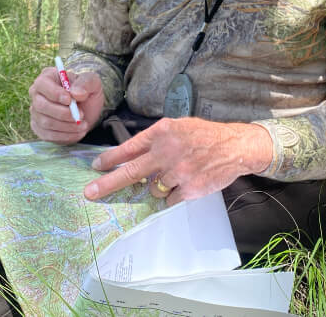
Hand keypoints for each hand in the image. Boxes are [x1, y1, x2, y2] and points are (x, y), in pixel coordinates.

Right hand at [29, 67, 104, 144]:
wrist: (88, 109)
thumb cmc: (87, 91)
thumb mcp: (92, 82)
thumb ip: (85, 83)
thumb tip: (75, 93)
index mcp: (47, 77)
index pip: (42, 84)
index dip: (54, 93)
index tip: (69, 100)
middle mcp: (37, 94)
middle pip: (40, 105)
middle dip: (62, 113)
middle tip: (81, 115)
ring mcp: (36, 112)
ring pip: (45, 122)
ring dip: (67, 126)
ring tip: (84, 125)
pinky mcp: (39, 128)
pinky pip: (47, 135)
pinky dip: (65, 136)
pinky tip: (78, 133)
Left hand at [84, 118, 273, 204]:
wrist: (235, 147)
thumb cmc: (204, 135)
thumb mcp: (177, 127)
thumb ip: (154, 139)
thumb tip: (130, 156)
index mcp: (161, 133)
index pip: (129, 147)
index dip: (110, 158)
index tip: (96, 166)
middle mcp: (167, 151)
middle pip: (130, 172)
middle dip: (107, 184)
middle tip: (90, 192)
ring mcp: (177, 172)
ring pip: (153, 189)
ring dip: (158, 186)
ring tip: (177, 173)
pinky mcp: (188, 189)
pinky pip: (168, 199)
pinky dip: (172, 194)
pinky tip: (185, 181)